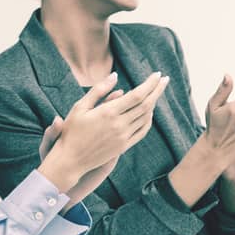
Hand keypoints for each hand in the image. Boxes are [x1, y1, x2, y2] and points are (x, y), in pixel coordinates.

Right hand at [39, 72, 167, 194]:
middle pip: (146, 104)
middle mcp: (119, 124)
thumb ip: (99, 90)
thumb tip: (115, 75)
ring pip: (146, 117)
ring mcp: (123, 137)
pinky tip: (149, 112)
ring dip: (153, 103)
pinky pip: (142, 131)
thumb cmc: (71, 131)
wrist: (70, 160)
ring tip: (156, 92)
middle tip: (164, 79)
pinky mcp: (124, 146)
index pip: (137, 95)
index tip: (157, 74)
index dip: (150, 84)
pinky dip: (148, 120)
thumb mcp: (80, 107)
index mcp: (108, 112)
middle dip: (157, 90)